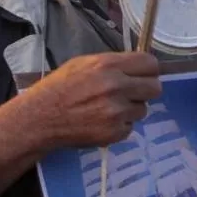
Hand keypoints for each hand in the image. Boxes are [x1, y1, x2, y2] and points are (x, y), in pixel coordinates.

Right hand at [30, 52, 162, 148]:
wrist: (40, 118)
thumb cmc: (59, 88)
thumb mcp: (83, 64)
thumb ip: (113, 64)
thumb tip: (136, 67)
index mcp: (108, 65)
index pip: (150, 63)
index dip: (148, 70)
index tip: (144, 74)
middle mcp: (116, 87)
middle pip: (155, 88)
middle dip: (145, 90)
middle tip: (132, 93)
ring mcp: (117, 112)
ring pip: (143, 109)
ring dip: (131, 110)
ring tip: (108, 109)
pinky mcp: (115, 132)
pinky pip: (130, 127)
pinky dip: (120, 126)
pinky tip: (101, 122)